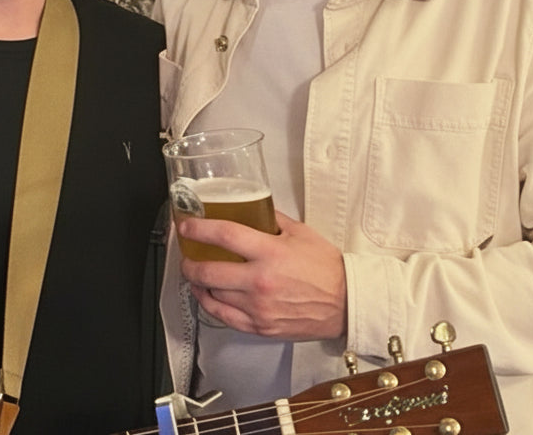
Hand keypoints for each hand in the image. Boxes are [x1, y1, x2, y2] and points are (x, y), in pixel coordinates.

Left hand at [178, 211, 345, 340]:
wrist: (346, 303)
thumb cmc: (326, 268)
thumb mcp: (300, 232)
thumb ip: (271, 219)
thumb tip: (251, 207)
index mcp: (270, 253)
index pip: (224, 236)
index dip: (199, 229)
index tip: (186, 225)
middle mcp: (260, 281)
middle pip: (209, 270)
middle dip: (189, 261)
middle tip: (186, 254)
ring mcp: (258, 307)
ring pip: (212, 295)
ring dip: (198, 282)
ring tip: (195, 273)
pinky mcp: (260, 326)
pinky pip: (223, 316)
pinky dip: (210, 304)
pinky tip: (207, 294)